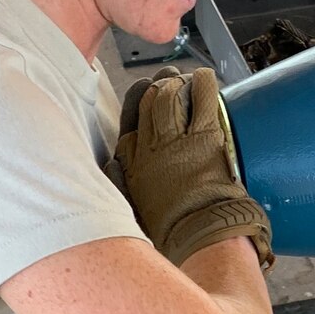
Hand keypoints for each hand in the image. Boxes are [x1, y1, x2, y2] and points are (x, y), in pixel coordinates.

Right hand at [113, 68, 273, 271]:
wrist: (198, 236)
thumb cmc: (170, 231)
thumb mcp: (132, 208)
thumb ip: (120, 184)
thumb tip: (110, 166)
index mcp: (131, 162)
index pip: (128, 123)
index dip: (136, 105)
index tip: (143, 94)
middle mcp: (150, 145)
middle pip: (147, 103)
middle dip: (157, 88)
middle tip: (166, 82)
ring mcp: (176, 138)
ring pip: (171, 95)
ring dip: (176, 84)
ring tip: (182, 80)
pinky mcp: (203, 135)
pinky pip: (200, 98)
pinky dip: (201, 83)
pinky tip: (202, 77)